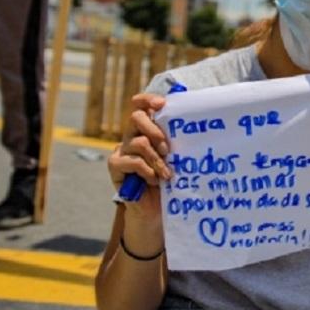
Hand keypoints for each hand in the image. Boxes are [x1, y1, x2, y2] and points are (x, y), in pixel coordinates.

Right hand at [107, 93, 171, 221]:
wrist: (155, 209)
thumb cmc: (169, 181)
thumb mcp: (176, 158)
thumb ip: (177, 142)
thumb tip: (194, 125)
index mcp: (146, 129)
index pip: (140, 105)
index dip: (148, 100)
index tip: (162, 103)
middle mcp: (131, 135)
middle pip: (137, 118)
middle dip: (155, 131)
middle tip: (168, 149)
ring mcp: (122, 149)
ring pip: (139, 142)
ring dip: (157, 159)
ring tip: (166, 174)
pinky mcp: (115, 165)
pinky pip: (133, 161)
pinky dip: (147, 171)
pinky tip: (154, 180)